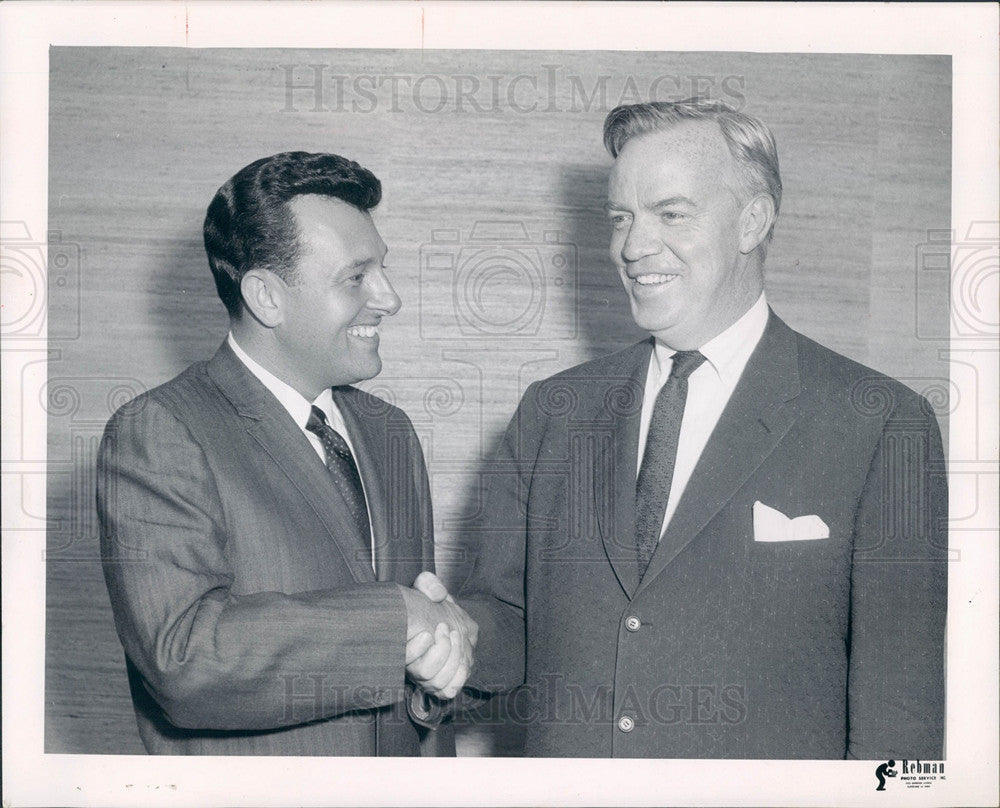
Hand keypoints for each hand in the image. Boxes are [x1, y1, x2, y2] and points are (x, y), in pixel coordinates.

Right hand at [399, 575, 476, 698]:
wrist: (448, 621)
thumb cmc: (433, 606)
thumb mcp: (427, 588)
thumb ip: (429, 585)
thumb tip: (438, 595)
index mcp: (404, 646)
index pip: (403, 658)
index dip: (414, 650)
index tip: (427, 633)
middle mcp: (413, 665)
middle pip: (424, 673)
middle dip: (441, 650)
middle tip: (447, 628)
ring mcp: (429, 677)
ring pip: (438, 683)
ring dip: (452, 658)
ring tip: (457, 636)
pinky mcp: (445, 683)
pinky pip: (449, 690)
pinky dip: (459, 675)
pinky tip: (463, 658)